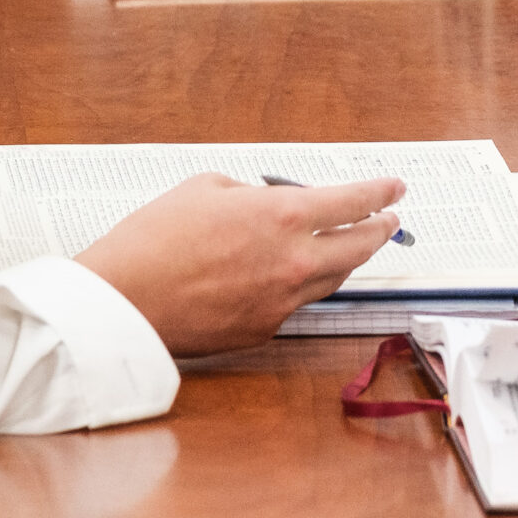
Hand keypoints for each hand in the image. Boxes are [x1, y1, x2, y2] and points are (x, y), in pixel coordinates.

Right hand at [76, 172, 404, 355]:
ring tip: (349, 245)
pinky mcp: (263, 329)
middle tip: (388, 220)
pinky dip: (300, 286)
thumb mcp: (204, 189)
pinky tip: (290, 276)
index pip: (353, 202)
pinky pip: (296, 303)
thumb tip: (262, 201)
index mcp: (283, 217)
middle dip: (380, 230)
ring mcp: (282, 301)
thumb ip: (248, 193)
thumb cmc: (152, 243)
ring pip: (333, 279)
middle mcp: (293, 262)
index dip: (380, 193)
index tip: (394, 188)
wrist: (124, 301)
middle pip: (360, 247)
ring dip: (345, 259)